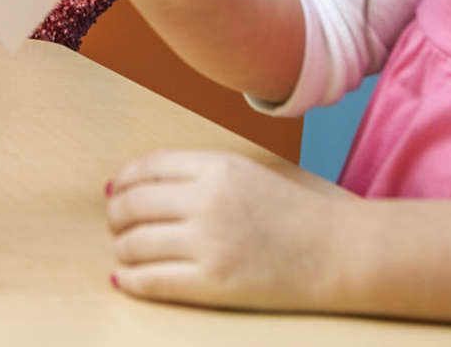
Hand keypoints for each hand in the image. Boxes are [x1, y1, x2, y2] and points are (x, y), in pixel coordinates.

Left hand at [106, 150, 340, 310]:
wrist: (336, 252)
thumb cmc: (291, 212)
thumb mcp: (244, 172)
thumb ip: (195, 174)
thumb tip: (135, 187)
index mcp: (216, 166)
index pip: (146, 168)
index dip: (123, 182)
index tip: (115, 193)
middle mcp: (207, 201)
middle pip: (132, 206)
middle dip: (116, 218)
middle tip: (118, 227)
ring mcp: (208, 243)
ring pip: (135, 244)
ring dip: (123, 250)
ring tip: (128, 253)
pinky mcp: (212, 283)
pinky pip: (151, 281)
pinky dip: (130, 280)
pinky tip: (127, 279)